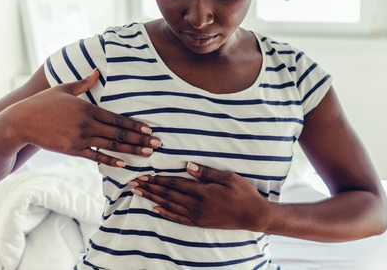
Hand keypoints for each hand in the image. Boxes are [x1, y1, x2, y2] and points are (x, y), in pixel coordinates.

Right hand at [8, 69, 160, 166]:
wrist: (20, 122)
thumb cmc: (42, 103)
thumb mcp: (64, 88)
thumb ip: (83, 83)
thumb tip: (96, 71)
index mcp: (88, 108)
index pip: (117, 118)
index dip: (135, 125)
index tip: (150, 129)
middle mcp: (87, 124)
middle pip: (119, 134)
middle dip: (140, 139)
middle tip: (158, 144)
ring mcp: (80, 139)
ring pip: (111, 146)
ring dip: (131, 150)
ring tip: (147, 154)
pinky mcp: (72, 150)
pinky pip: (95, 156)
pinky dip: (110, 160)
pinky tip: (124, 164)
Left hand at [130, 162, 271, 230]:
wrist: (252, 215)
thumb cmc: (243, 193)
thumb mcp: (228, 178)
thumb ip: (206, 172)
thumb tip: (187, 165)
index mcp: (203, 191)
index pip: (175, 183)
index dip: (158, 178)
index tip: (144, 174)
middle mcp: (196, 205)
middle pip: (168, 194)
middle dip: (150, 187)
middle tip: (134, 182)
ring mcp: (196, 215)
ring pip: (169, 206)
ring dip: (152, 199)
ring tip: (139, 193)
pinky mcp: (199, 222)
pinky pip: (177, 218)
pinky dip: (164, 213)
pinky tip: (154, 209)